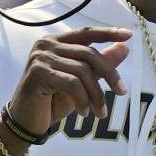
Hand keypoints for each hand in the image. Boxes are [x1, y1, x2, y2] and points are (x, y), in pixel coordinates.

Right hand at [8, 27, 130, 134]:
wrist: (26, 122)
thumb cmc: (52, 101)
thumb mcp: (82, 82)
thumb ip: (100, 65)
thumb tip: (125, 48)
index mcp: (57, 42)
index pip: (86, 33)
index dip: (107, 33)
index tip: (128, 35)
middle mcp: (46, 44)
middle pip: (89, 53)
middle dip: (109, 74)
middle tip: (121, 92)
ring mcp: (40, 57)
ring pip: (82, 71)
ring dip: (96, 94)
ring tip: (100, 112)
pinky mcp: (38, 73)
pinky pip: (72, 84)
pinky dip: (82, 100)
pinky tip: (83, 112)